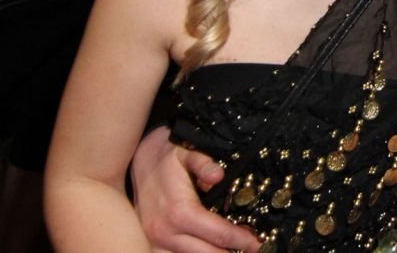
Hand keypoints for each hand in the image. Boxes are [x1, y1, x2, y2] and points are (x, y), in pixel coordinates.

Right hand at [131, 126, 260, 252]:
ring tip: (234, 249)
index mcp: (180, 212)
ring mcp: (155, 243)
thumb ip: (204, 163)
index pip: (219, 234)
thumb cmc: (168, 159)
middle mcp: (165, 233)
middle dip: (234, 252)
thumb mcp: (188, 153)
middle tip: (254, 248)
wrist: (138, 164)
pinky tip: (212, 249)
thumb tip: (218, 176)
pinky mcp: (149, 247)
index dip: (243, 240)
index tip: (259, 243)